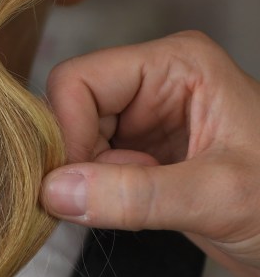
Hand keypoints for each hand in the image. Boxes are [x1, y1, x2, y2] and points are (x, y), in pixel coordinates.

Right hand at [41, 31, 259, 276]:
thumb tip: (57, 190)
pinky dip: (99, 195)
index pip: (80, 80)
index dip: (68, 132)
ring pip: (78, 142)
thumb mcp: (219, 197)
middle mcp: (158, 85)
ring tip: (139, 206)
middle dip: (78, 159)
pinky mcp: (145, 156)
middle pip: (72, 109)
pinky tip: (136, 211)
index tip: (73, 184)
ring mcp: (149, 121)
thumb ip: (135, 194)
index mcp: (178, 65)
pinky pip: (94, 168)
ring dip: (90, 181)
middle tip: (106, 201)